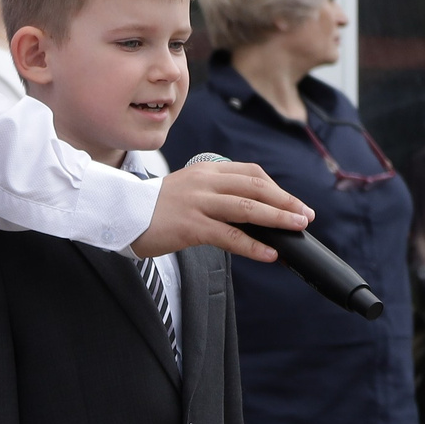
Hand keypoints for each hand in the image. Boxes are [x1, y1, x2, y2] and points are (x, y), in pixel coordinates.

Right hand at [134, 159, 312, 262]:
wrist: (119, 213)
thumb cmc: (153, 208)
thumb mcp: (187, 190)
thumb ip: (214, 193)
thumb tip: (248, 211)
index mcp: (205, 170)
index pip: (251, 174)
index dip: (276, 188)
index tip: (291, 202)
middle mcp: (204, 182)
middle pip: (255, 187)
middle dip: (285, 202)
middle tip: (305, 215)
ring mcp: (197, 202)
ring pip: (247, 208)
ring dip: (277, 218)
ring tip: (297, 228)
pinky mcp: (190, 226)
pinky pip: (229, 235)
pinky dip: (253, 245)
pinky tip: (269, 253)